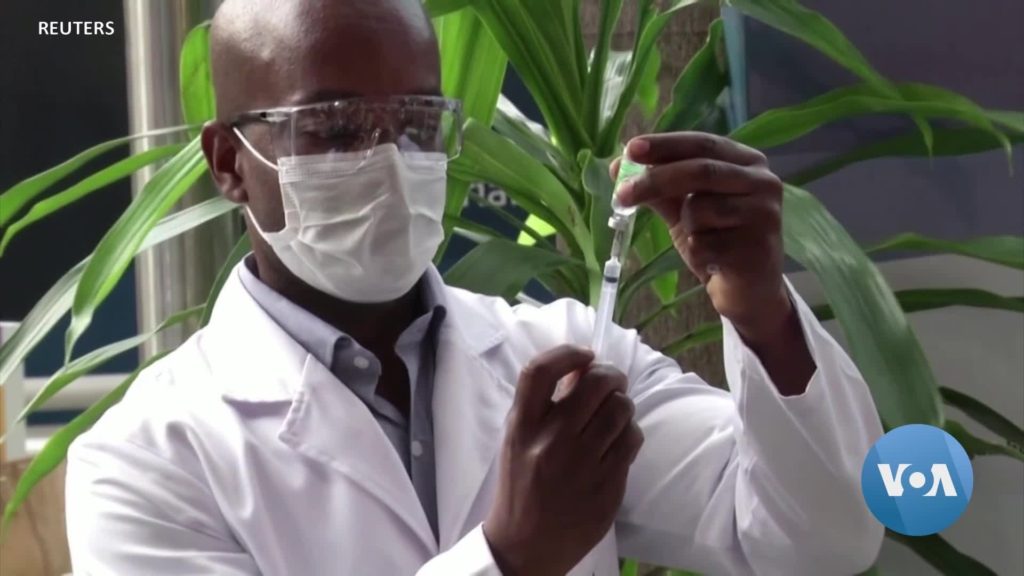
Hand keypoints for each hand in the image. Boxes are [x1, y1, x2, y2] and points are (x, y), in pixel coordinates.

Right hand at [483, 345, 643, 575]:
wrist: (524, 546)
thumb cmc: (521, 487)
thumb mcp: (518, 441)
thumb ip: (543, 406)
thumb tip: (583, 369)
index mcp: (521, 428)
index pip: (540, 372)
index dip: (567, 352)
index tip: (584, 354)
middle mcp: (550, 442)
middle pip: (595, 383)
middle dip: (610, 375)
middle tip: (611, 381)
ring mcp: (581, 465)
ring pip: (621, 409)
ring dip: (623, 404)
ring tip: (614, 414)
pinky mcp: (607, 485)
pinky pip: (632, 440)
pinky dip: (630, 433)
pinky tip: (618, 441)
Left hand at [613, 132, 789, 339]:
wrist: (748, 289)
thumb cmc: (718, 240)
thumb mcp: (686, 209)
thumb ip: (659, 187)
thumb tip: (617, 168)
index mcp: (746, 162)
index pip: (702, 143)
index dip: (665, 145)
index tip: (630, 149)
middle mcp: (763, 181)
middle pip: (701, 171)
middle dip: (656, 180)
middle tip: (622, 193)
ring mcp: (764, 213)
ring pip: (701, 209)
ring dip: (685, 226)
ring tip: (699, 239)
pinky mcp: (758, 246)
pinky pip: (705, 243)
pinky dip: (697, 251)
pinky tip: (714, 260)